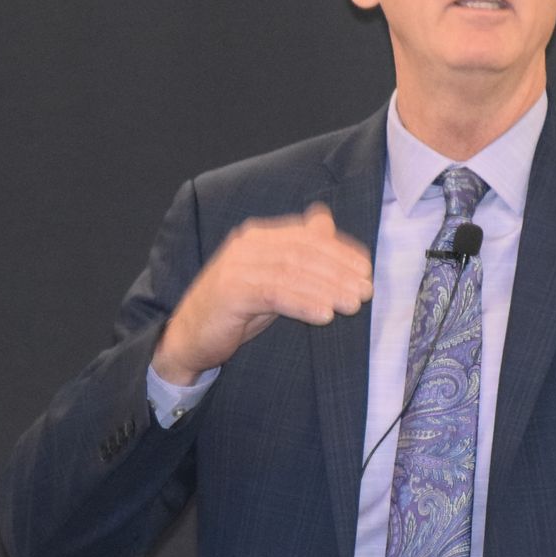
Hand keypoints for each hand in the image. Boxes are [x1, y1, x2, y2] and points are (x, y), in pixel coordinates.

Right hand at [152, 203, 373, 384]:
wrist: (189, 336)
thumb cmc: (235, 309)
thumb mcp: (271, 278)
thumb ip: (296, 252)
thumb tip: (325, 220)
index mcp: (259, 236)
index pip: (307, 236)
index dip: (340, 251)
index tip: (366, 269)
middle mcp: (248, 245)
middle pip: (303, 252)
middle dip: (339, 271)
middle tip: (366, 290)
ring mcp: (237, 266)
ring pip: (292, 272)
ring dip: (328, 288)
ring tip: (353, 304)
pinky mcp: (231, 291)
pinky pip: (274, 294)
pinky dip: (303, 303)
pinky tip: (324, 315)